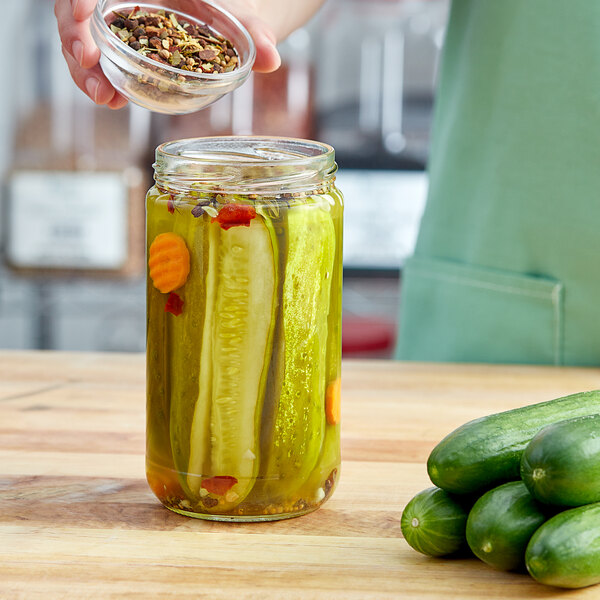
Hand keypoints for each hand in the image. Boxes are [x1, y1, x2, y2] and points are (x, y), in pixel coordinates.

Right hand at [54, 0, 280, 108]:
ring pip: (83, 42)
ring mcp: (120, 27)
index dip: (78, 0)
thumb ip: (256, 34)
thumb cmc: (232, 14)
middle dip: (76, 41)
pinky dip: (100, 82)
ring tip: (105, 98)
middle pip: (77, 13)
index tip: (81, 17)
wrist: (232, 26)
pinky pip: (99, 64)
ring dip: (85, 71)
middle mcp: (124, 1)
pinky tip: (113, 101)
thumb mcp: (243, 19)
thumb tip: (273, 59)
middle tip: (90, 69)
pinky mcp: (122, 52)